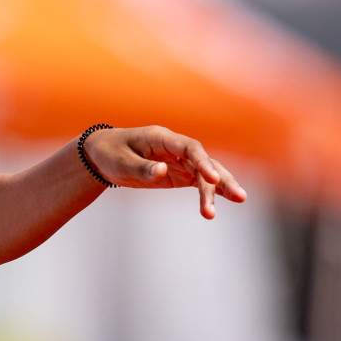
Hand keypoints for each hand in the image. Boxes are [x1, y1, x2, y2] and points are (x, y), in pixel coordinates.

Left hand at [84, 125, 247, 218]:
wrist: (100, 155)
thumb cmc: (109, 154)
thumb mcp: (120, 162)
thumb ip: (143, 168)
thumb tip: (163, 172)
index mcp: (161, 137)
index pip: (189, 147)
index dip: (203, 161)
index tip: (213, 178)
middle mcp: (175, 147)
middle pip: (204, 161)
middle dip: (221, 178)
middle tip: (239, 197)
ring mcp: (179, 160)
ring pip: (206, 173)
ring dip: (220, 188)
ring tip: (240, 200)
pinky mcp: (178, 173)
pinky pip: (199, 182)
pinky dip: (212, 192)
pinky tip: (224, 203)